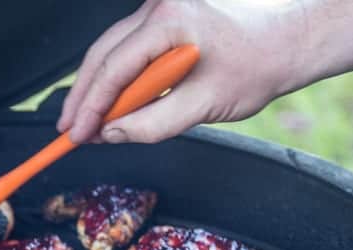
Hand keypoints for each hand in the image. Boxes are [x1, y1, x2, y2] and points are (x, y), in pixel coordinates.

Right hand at [57, 0, 299, 143]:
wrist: (284, 45)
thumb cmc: (255, 68)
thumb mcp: (203, 106)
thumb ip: (152, 124)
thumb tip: (110, 134)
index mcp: (169, 22)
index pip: (113, 68)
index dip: (90, 106)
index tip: (76, 134)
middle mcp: (158, 8)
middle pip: (101, 55)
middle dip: (82, 96)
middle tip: (68, 130)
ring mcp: (159, 10)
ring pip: (109, 51)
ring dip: (95, 88)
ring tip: (84, 122)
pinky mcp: (163, 20)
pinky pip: (126, 49)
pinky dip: (115, 78)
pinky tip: (109, 103)